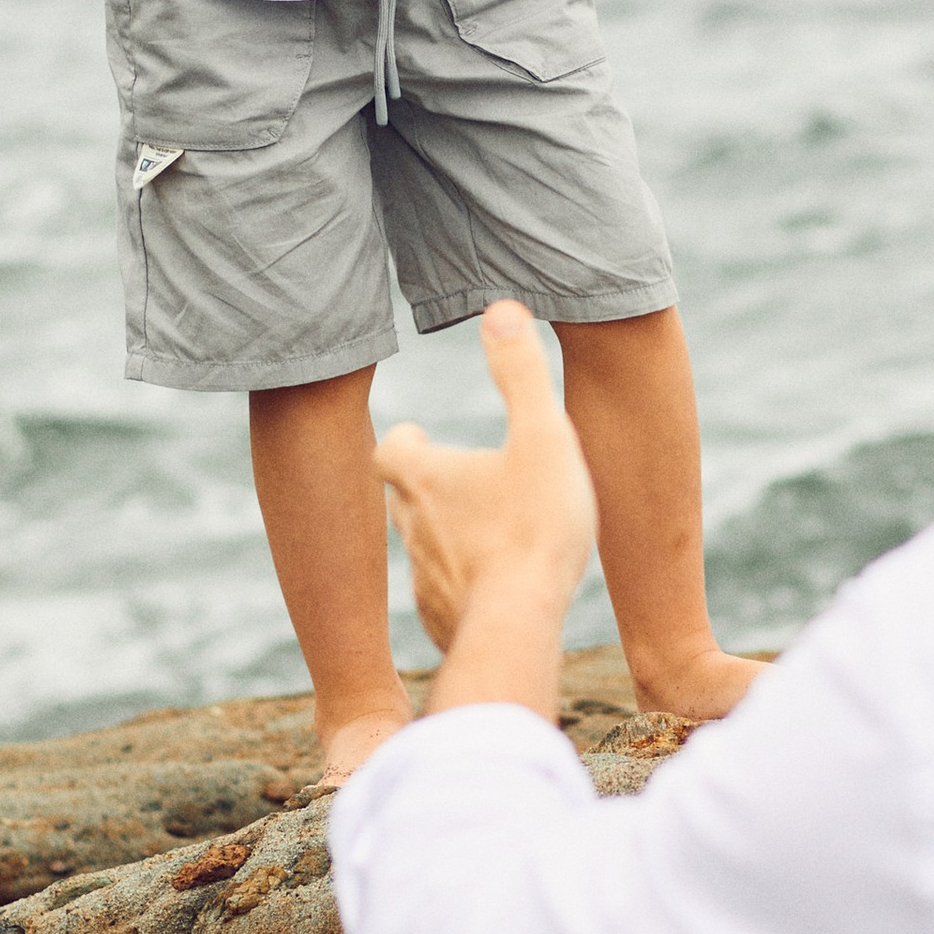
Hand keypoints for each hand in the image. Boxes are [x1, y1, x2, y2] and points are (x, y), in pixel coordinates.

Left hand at [376, 303, 597, 704]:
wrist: (519, 625)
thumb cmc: (533, 526)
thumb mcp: (542, 434)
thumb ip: (522, 371)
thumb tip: (500, 308)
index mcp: (426, 477)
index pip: (390, 450)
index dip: (404, 441)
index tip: (419, 435)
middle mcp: (412, 527)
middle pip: (402, 498)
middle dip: (424, 485)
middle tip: (454, 478)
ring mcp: (424, 579)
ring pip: (424, 551)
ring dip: (446, 538)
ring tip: (484, 534)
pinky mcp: (442, 622)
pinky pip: (446, 599)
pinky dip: (463, 587)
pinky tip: (493, 591)